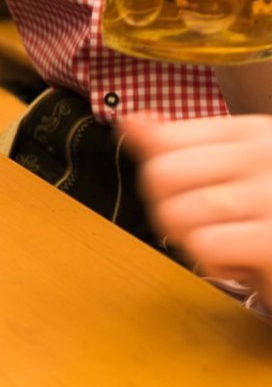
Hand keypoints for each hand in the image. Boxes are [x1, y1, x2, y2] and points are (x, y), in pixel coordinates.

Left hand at [124, 113, 271, 297]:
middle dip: (169, 211)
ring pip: (176, 214)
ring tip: (230, 242)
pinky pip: (204, 247)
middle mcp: (266, 155)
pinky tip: (244, 262)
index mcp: (252, 132)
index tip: (195, 192)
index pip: (162, 142)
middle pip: (160, 177)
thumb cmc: (270, 220)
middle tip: (208, 225)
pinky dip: (214, 264)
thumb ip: (177, 145)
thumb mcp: (229, 173)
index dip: (162, 178)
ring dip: (192, 241)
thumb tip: (129, 121)